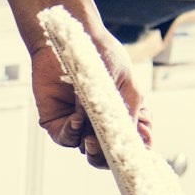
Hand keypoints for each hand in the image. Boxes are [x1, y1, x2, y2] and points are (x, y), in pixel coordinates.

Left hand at [29, 24, 151, 168]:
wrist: (71, 37)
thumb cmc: (102, 55)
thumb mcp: (125, 81)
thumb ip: (131, 109)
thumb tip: (134, 137)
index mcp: (121, 117)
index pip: (131, 145)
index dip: (135, 152)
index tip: (138, 153)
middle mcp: (100, 125)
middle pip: (107, 156)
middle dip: (109, 157)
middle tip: (110, 149)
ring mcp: (79, 125)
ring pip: (86, 150)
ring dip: (92, 146)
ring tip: (92, 135)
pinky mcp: (57, 122)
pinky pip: (64, 137)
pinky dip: (72, 133)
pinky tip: (77, 119)